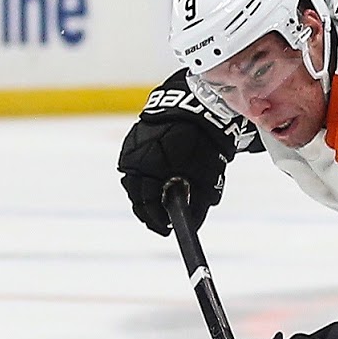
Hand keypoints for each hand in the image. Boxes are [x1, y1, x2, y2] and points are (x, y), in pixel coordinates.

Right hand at [118, 71, 256, 235]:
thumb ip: (198, 204)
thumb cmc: (203, 144)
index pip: (146, 205)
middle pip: (137, 196)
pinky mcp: (133, 141)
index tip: (166, 230)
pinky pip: (136, 167)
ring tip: (162, 203)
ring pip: (134, 182)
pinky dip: (145, 179)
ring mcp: (130, 150)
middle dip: (150, 211)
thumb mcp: (206, 178)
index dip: (156, 221)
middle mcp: (134, 161)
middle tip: (164, 221)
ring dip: (146, 195)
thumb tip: (193, 225)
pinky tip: (158, 183)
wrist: (197, 108)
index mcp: (149, 170)